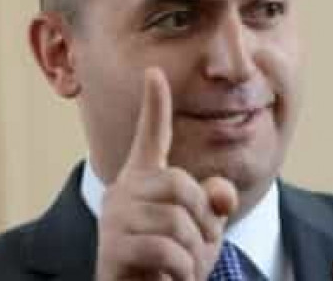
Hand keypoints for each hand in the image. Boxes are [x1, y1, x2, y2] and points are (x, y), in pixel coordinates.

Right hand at [95, 67, 237, 280]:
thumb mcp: (202, 231)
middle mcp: (125, 190)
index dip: (154, 105)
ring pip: (177, 219)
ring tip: (183, 267)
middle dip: (201, 218)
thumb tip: (221, 193)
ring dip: (193, 251)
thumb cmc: (171, 263)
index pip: (150, 135)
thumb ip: (213, 204)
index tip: (154, 72)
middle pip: (179, 183)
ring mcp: (115, 217)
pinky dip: (181, 270)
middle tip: (198, 246)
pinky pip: (165, 249)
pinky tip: (173, 277)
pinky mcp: (112, 247)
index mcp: (145, 179)